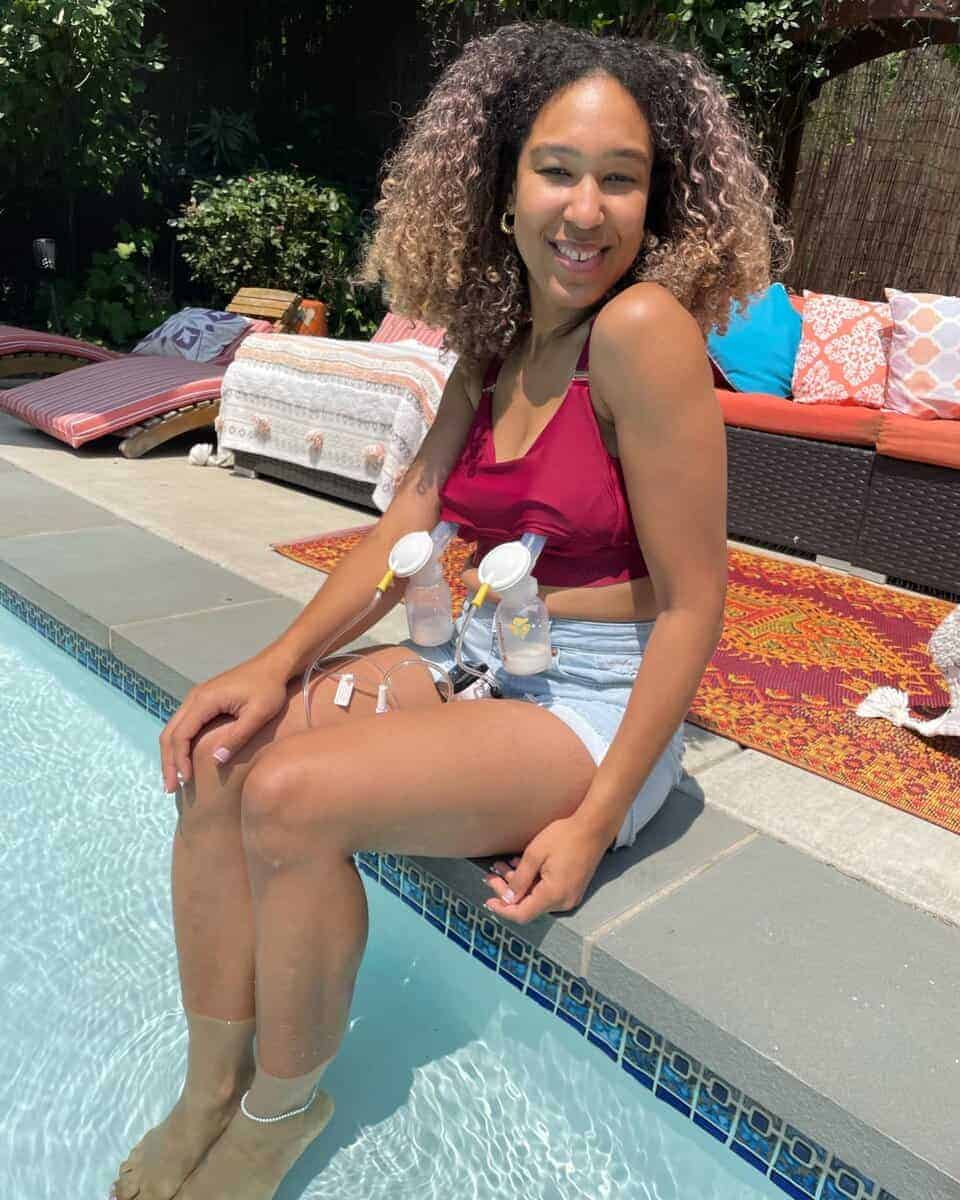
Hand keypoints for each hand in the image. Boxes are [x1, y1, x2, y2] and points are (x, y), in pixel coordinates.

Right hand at [159, 653, 291, 793]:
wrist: (273, 665)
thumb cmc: (269, 688)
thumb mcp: (259, 714)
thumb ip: (238, 736)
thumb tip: (215, 761)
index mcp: (204, 700)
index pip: (181, 735)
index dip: (179, 760)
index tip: (184, 781)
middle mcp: (194, 697)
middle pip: (169, 733)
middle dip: (168, 762)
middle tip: (169, 789)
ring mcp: (196, 698)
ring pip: (173, 729)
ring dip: (171, 754)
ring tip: (174, 779)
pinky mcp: (203, 701)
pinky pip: (183, 725)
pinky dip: (179, 745)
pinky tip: (184, 760)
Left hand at [482, 814, 610, 923]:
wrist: (594, 828)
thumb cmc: (565, 837)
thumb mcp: (535, 855)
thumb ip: (519, 879)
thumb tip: (507, 899)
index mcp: (553, 895)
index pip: (522, 914)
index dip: (503, 910)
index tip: (488, 901)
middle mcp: (563, 902)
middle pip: (528, 906)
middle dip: (507, 892)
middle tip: (491, 875)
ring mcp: (569, 896)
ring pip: (536, 898)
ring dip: (518, 884)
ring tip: (503, 865)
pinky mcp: (572, 889)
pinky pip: (547, 892)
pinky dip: (532, 882)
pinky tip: (521, 866)